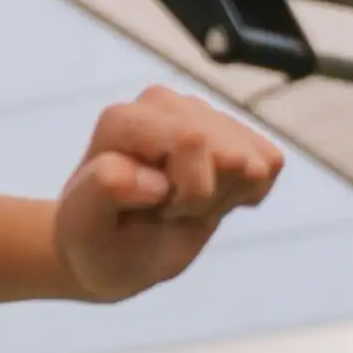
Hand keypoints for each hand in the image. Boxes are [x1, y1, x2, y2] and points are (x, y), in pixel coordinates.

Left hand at [52, 90, 284, 301]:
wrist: (111, 248)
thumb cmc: (94, 238)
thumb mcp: (82, 226)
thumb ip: (104, 188)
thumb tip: (154, 178)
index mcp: (125, 119)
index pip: (194, 140)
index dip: (185, 194)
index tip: (150, 210)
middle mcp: (163, 104)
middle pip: (229, 153)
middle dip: (205, 198)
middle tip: (166, 211)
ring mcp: (200, 114)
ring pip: (254, 160)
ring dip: (225, 197)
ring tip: (182, 205)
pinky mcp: (231, 133)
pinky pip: (270, 163)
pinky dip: (246, 194)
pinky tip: (209, 199)